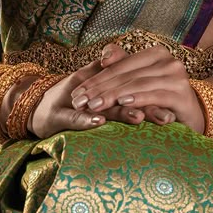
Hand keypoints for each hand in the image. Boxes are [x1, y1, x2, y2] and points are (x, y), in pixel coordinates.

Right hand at [28, 59, 158, 138]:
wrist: (38, 110)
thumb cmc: (76, 104)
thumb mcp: (98, 99)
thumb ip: (120, 97)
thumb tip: (151, 101)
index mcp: (108, 90)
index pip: (134, 91)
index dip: (154, 99)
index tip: (174, 111)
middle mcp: (95, 95)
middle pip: (124, 97)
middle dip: (146, 106)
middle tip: (167, 117)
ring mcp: (76, 103)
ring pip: (103, 106)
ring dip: (120, 111)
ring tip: (139, 117)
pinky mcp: (58, 114)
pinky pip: (75, 116)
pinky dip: (86, 119)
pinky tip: (99, 122)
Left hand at [69, 43, 205, 133]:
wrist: (194, 117)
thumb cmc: (161, 99)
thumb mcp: (140, 84)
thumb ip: (123, 68)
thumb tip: (104, 57)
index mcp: (154, 53)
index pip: (119, 66)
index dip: (97, 79)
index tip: (77, 93)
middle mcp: (167, 60)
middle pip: (126, 75)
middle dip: (100, 89)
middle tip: (80, 101)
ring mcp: (176, 76)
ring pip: (137, 84)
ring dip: (114, 95)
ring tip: (95, 105)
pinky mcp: (182, 94)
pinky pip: (155, 95)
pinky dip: (138, 98)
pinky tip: (124, 104)